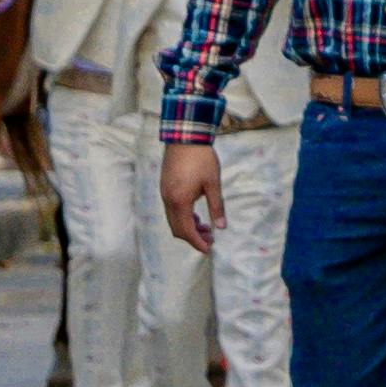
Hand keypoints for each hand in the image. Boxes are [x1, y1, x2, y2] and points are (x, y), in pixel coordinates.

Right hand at [161, 139, 224, 253]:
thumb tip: (221, 227)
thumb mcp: (213, 183)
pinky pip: (171, 211)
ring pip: (173, 220)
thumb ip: (216, 206)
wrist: (184, 137)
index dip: (197, 243)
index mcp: (180, 201)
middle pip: (177, 229)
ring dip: (188, 228)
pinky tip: (196, 215)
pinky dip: (183, 218)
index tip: (208, 249)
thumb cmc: (201, 159)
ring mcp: (164, 194)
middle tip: (210, 239)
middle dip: (193, 238)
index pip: (186, 231)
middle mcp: (168, 200)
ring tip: (206, 227)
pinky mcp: (165, 188)